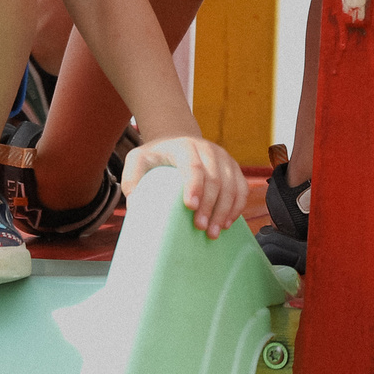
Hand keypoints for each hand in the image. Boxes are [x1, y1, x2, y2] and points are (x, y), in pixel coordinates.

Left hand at [121, 135, 248, 237]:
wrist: (177, 141)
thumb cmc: (157, 155)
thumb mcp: (138, 159)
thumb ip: (132, 178)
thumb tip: (134, 204)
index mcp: (184, 146)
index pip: (193, 165)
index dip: (194, 186)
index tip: (190, 207)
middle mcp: (207, 149)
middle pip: (215, 178)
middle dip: (210, 206)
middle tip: (201, 228)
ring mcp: (223, 158)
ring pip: (231, 185)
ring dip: (224, 210)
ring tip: (214, 232)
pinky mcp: (233, 168)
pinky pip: (241, 188)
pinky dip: (237, 207)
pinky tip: (227, 222)